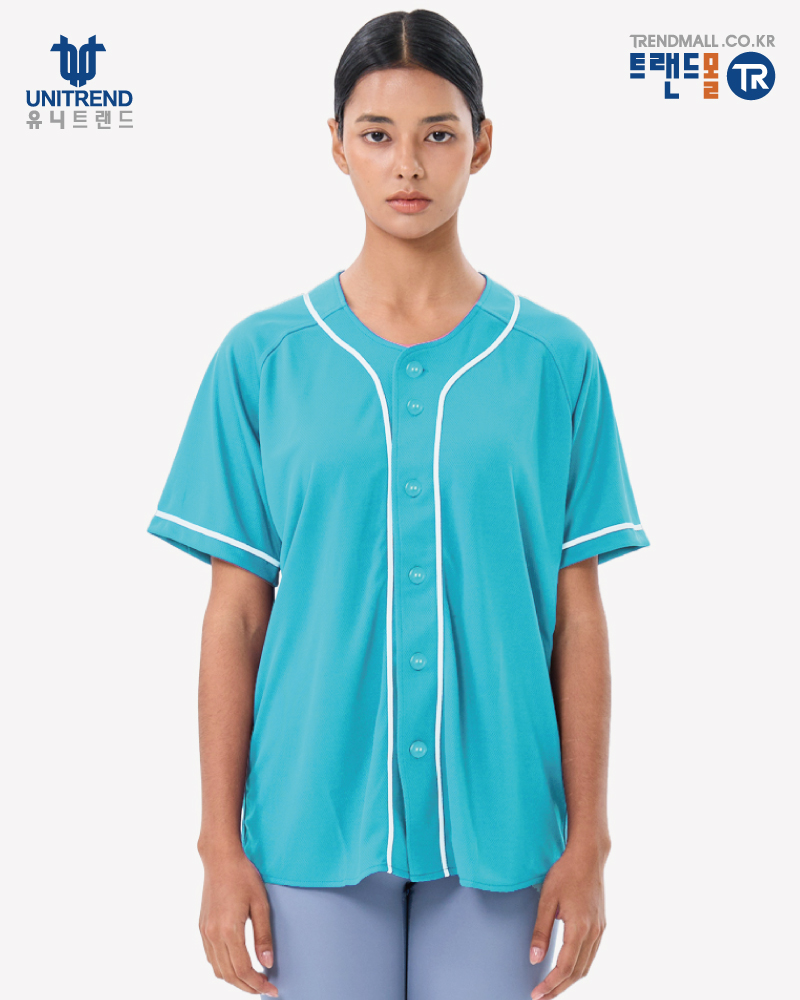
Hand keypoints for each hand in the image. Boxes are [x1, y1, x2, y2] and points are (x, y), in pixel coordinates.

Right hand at [198, 847, 278, 995]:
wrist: (220, 859)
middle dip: (247, 987)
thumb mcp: (260, 904)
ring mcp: (205, 932)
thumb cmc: (243, 876)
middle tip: (265, 988)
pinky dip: (223, 968)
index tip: (272, 989)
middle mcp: (213, 935)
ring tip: (253, 980)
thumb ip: (263, 936)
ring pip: (218, 970)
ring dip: (235, 980)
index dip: (258, 984)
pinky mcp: (202, 928)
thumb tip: (267, 963)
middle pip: (229, 975)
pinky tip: (236, 965)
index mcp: (228, 930)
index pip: (243, 969)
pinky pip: (211, 958)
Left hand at [528, 840, 608, 998]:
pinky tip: (567, 968)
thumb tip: (533, 958)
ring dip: (569, 980)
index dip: (550, 985)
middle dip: (559, 988)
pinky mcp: (601, 924)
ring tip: (552, 987)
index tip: (537, 994)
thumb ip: (540, 931)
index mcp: (579, 929)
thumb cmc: (565, 873)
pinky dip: (578, 967)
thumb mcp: (547, 899)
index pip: (564, 967)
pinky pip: (591, 954)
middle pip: (577, 972)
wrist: (588, 856)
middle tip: (541, 997)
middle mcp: (593, 933)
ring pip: (586, 966)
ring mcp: (600, 929)